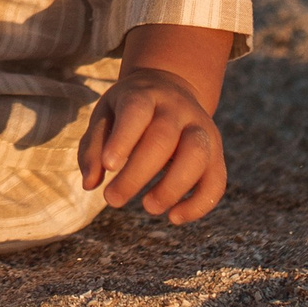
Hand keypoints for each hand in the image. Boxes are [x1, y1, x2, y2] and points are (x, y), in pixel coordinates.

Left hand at [81, 65, 225, 222]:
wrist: (171, 89)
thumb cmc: (128, 111)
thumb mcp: (105, 116)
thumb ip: (93, 147)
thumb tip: (90, 183)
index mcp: (145, 95)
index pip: (136, 112)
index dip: (123, 139)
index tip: (109, 167)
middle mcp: (178, 109)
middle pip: (164, 138)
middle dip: (137, 174)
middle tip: (113, 200)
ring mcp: (202, 129)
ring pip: (197, 156)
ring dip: (173, 187)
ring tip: (148, 207)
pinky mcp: (216, 153)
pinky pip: (217, 181)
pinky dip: (199, 204)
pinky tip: (174, 217)